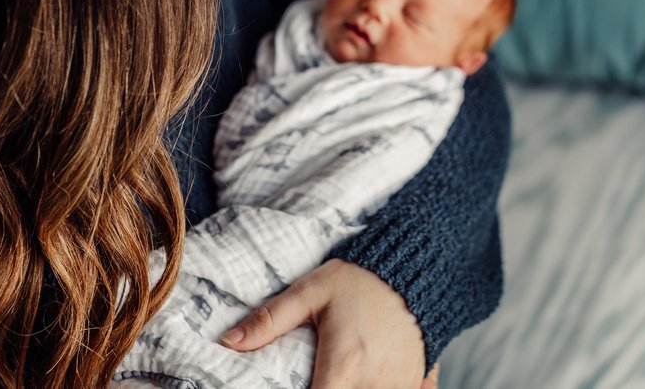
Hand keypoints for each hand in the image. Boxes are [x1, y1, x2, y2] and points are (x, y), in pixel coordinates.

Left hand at [220, 258, 437, 387]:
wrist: (415, 267)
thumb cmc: (360, 280)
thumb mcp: (310, 292)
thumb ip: (270, 320)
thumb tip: (229, 342)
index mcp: (344, 366)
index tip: (294, 387)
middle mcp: (374, 385)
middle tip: (313, 376)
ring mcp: (397, 388)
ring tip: (335, 374)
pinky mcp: (412, 385)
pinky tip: (364, 377)